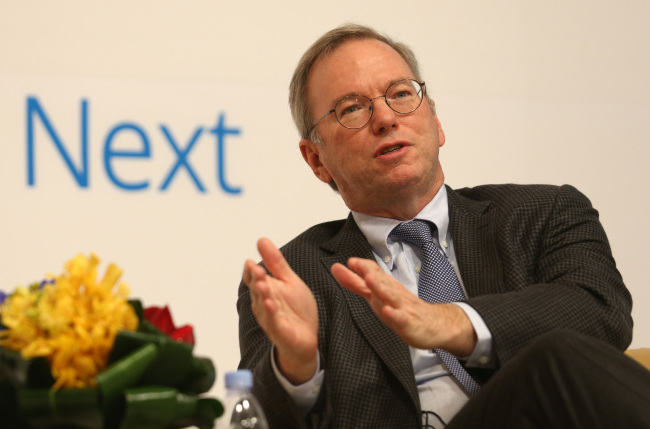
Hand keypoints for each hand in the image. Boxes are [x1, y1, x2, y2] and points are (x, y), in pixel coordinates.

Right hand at [242, 238, 318, 383]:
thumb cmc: (296, 309)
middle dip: (257, 280)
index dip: (251, 272)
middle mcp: (264, 303)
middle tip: (257, 269)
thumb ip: (276, 262)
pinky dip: (272, 315)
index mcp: (266, 290)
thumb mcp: (289, 281)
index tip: (250, 262)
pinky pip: (274, 323)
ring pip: (263, 306)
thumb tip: (261, 240)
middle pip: (258, 290)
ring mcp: (271, 318)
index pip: (253, 278)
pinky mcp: (281, 332)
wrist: (306, 338)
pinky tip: (271, 305)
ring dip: (262, 296)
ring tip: (262, 285)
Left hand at [331, 257, 476, 355]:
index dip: (360, 267)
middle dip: (368, 272)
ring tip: (369, 279)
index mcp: (385, 287)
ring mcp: (402, 308)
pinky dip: (395, 315)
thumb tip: (340, 268)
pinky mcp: (410, 323)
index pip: (373, 272)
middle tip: (355, 263)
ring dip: (380, 287)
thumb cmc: (404, 307)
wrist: (435, 324)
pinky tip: (388, 311)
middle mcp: (393, 294)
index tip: (344, 263)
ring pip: (391, 296)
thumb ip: (357, 282)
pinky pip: (402, 319)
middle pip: (381, 281)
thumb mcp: (377, 294)